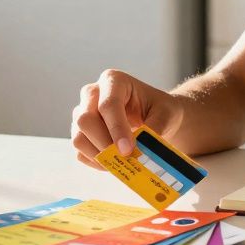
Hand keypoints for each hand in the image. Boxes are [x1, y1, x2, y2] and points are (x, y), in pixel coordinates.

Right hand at [71, 69, 185, 170]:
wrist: (156, 117)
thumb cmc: (160, 110)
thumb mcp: (166, 114)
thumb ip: (155, 128)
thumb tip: (141, 150)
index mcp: (114, 81)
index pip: (108, 104)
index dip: (117, 128)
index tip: (128, 149)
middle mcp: (92, 94)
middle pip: (85, 119)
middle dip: (105, 143)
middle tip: (125, 158)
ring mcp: (82, 113)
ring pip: (78, 137)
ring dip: (99, 155)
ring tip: (122, 163)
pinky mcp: (81, 133)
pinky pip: (80, 152)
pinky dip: (97, 162)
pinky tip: (116, 163)